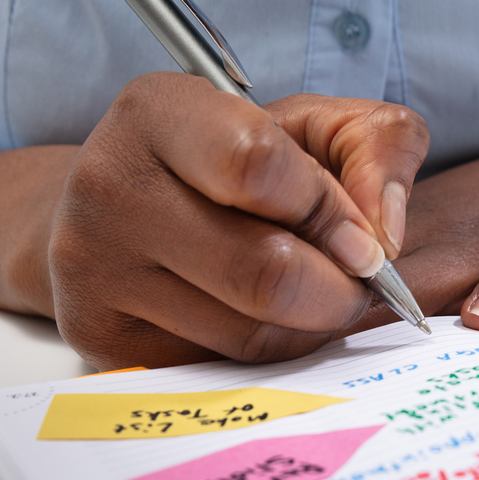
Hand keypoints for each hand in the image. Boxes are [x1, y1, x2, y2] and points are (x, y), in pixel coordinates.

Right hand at [0, 73, 427, 369]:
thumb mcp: (313, 125)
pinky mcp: (100, 335)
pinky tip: (269, 321)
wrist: (120, 209)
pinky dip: (270, 353)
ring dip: (310, 325)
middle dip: (338, 289)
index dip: (332, 212)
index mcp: (159, 112)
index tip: (360, 235)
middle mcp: (110, 184)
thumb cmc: (234, 162)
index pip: (259, 169)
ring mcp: (94, 266)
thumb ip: (378, 145)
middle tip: (355, 283)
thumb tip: (385, 235)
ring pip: (250, 332)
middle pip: (264, 271)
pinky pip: (222, 367)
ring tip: (313, 296)